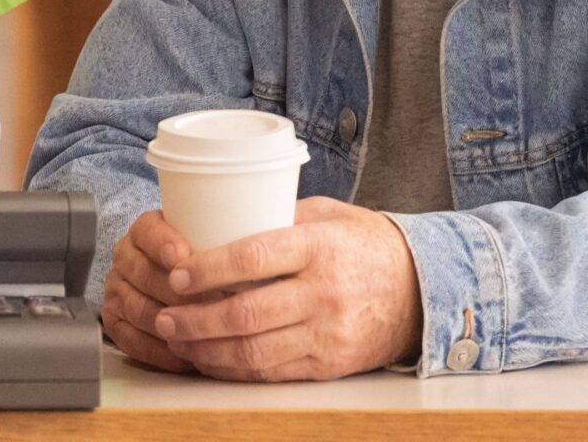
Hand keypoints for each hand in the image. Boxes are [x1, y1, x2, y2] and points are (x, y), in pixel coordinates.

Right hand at [102, 211, 230, 373]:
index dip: (165, 243)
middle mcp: (127, 258)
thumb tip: (268, 235)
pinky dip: (160, 351)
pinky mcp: (116, 324)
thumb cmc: (206, 261)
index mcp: (146, 231)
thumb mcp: (214, 239)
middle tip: (211, 302)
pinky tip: (186, 355)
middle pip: (144, 274)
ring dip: (172, 323)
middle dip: (178, 291)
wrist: (180, 286)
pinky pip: (132, 341)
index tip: (184, 256)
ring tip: (204, 331)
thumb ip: (230, 234)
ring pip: (139, 309)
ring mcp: (118, 292)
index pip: (148, 231)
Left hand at [155, 197, 422, 381]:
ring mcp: (327, 332)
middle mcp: (323, 292)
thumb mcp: (330, 216)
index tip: (179, 274)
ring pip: (254, 350)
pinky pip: (272, 372)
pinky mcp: (329, 363)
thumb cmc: (368, 245)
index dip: (209, 269)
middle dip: (196, 319)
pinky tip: (211, 359)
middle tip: (165, 316)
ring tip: (178, 340)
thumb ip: (280, 218)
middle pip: (246, 313)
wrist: (422, 288)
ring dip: (207, 350)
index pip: (254, 258)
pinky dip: (234, 369)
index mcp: (319, 247)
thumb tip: (222, 220)